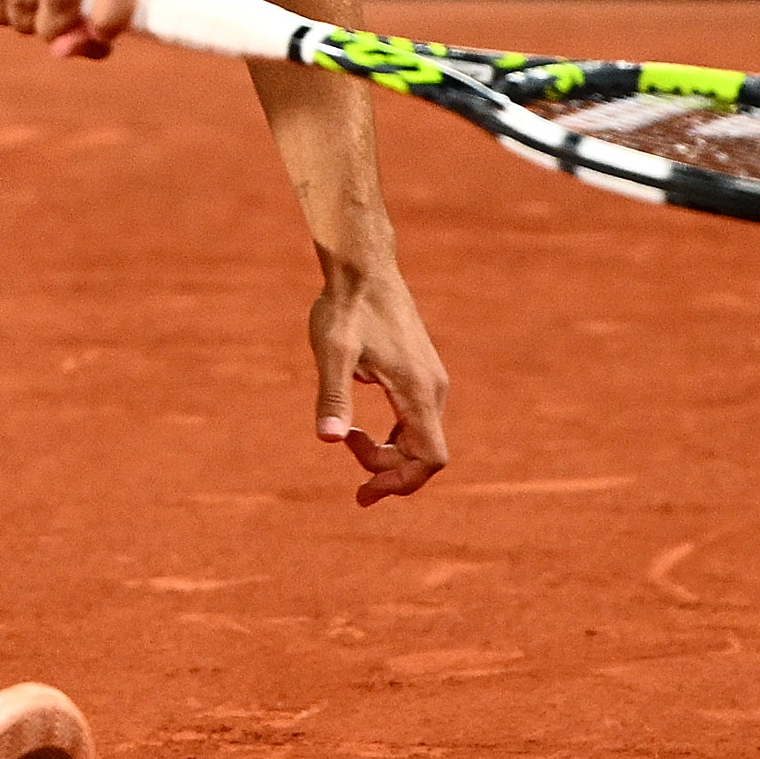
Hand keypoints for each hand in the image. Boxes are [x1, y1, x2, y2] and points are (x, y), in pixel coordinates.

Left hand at [308, 256, 447, 505]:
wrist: (363, 268)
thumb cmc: (346, 307)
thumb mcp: (332, 352)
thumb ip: (333, 394)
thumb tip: (326, 438)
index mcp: (418, 390)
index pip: (430, 458)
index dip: (401, 482)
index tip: (364, 490)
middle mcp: (433, 389)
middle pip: (424, 453)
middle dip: (385, 468)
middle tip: (342, 449)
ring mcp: (429, 381)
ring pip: (419, 438)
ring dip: (386, 452)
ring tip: (346, 437)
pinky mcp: (419, 373)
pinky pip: (414, 421)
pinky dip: (390, 435)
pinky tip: (357, 427)